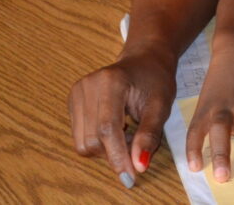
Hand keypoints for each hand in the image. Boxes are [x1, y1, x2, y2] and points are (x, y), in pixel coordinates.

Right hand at [68, 49, 177, 187]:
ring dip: (106, 148)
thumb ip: (149, 135)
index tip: (130, 175)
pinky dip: (98, 140)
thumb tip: (139, 166)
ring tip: (129, 130)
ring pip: (83, 142)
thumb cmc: (156, 80)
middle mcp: (88, 85)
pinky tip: (117, 126)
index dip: (117, 156)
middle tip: (137, 141)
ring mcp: (77, 92)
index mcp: (112, 81)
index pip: (107, 128)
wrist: (145, 58)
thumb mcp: (161, 106)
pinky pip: (80, 136)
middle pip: (92, 139)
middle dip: (114, 152)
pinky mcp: (72, 100)